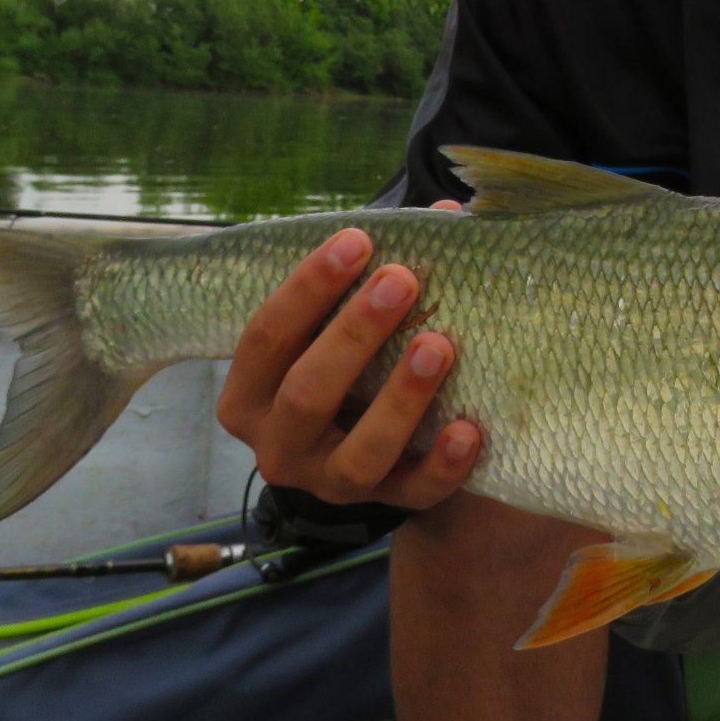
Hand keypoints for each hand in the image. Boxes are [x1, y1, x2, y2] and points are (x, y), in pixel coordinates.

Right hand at [215, 205, 482, 508]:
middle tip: (401, 281)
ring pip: (360, 454)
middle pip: (307, 394)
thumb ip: (373, 274)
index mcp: (249, 395)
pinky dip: (443, 465)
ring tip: (438, 345)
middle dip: (354, 335)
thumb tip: (445, 214)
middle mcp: (278, 447)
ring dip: (400, 398)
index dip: (308, 287)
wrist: (368, 450)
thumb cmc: (345, 363)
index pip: (266, 338)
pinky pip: (415, 495)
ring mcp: (330, 484)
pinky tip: (470, 428)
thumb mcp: (336, 324)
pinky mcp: (386, 506)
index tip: (358, 239)